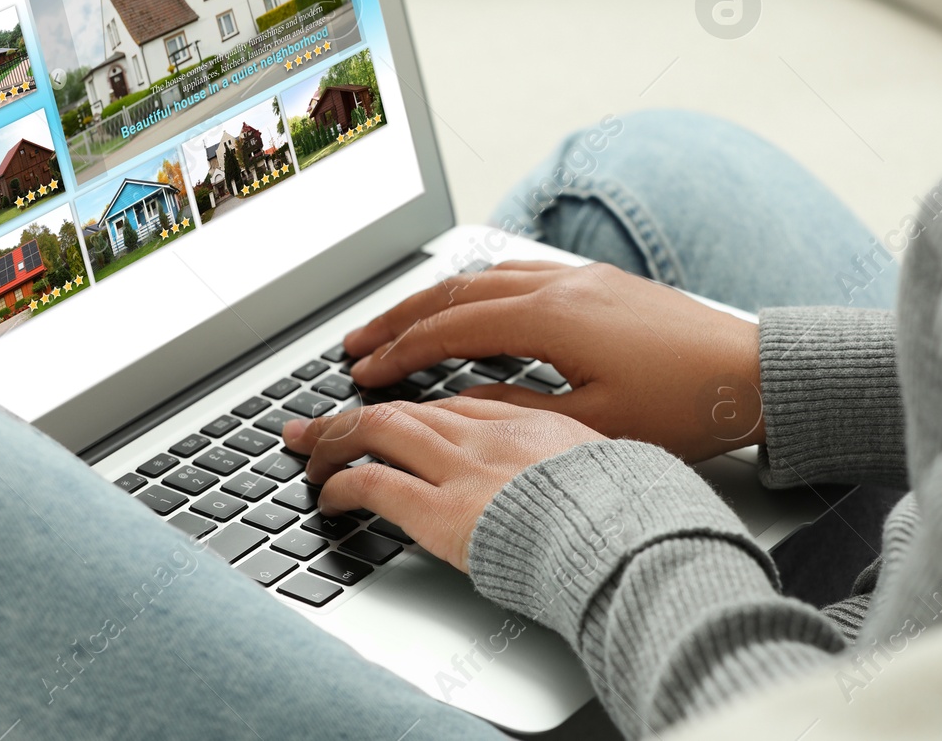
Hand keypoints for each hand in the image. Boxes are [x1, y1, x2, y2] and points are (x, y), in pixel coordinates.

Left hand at [281, 397, 603, 570]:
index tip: (404, 419)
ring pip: (382, 430)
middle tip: (322, 420)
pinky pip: (374, 483)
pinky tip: (326, 494)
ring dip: (336, 436)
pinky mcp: (439, 509)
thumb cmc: (634, 516)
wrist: (628, 535)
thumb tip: (578, 484)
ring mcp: (462, 468)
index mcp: (536, 425)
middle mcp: (491, 436)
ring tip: (307, 446)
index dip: (423, 412)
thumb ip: (582, 469)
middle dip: (361, 411)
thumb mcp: (617, 473)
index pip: (463, 406)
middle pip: (412, 410)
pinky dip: (341, 483)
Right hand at [342, 261, 763, 461]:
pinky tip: (473, 305)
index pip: (451, 329)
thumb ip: (519, 411)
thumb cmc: (686, 407)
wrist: (755, 374)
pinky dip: (480, 288)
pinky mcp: (602, 282)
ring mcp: (582, 277)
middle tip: (355, 340)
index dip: (399, 352)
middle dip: (400, 317)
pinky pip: (521, 272)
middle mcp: (561, 284)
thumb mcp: (594, 427)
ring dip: (437, 299)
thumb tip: (464, 401)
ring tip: (401, 324)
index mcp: (552, 318)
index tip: (361, 372)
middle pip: (457, 291)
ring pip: (487, 275)